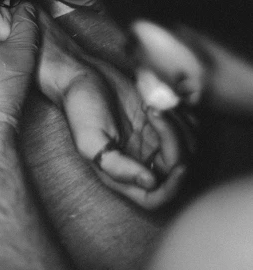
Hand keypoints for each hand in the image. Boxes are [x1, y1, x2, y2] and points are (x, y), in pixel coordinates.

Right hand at [37, 9, 189, 208]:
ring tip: (152, 103)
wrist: (83, 73)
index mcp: (122, 172)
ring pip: (188, 144)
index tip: (180, 165)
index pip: (156, 197)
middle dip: (174, 141)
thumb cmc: (80, 106)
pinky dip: (181, 111)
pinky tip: (158, 98)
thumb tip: (150, 183)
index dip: (173, 188)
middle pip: (177, 166)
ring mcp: (154, 138)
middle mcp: (141, 159)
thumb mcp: (89, 139)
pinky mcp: (162, 119)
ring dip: (178, 122)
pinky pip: (188, 123)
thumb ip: (116, 166)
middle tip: (154, 112)